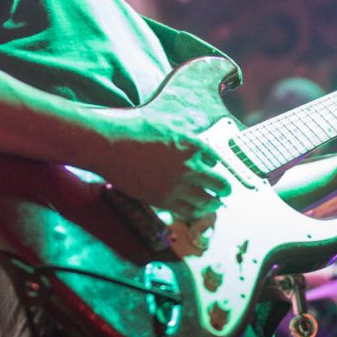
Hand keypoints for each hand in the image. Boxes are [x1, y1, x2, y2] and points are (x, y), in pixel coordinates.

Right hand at [94, 109, 232, 222]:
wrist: (111, 146)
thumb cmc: (134, 130)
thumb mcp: (165, 123)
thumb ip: (183, 132)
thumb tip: (192, 136)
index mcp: (192, 145)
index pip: (216, 159)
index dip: (216, 165)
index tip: (216, 169)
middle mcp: (190, 166)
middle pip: (220, 183)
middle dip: (225, 188)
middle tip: (225, 191)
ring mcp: (178, 185)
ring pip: (208, 201)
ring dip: (214, 203)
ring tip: (215, 204)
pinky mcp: (164, 200)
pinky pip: (188, 212)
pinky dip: (196, 213)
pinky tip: (196, 211)